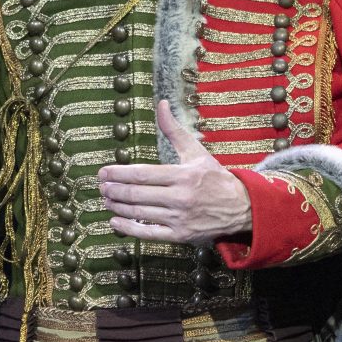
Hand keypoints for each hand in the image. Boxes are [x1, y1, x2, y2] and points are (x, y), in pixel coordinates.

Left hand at [97, 99, 251, 244]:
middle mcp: (180, 198)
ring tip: (105, 199)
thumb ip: (174, 130)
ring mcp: (179, 219)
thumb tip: (161, 105)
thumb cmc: (214, 177)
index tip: (103, 172)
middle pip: (137, 194)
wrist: (241, 208)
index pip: (142, 174)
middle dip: (114, 190)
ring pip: (140, 213)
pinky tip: (115, 221)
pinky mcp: (180, 236)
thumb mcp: (196, 151)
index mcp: (183, 175)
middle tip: (100, 186)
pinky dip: (128, 228)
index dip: (119, 173)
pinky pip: (148, 234)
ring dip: (118, 206)